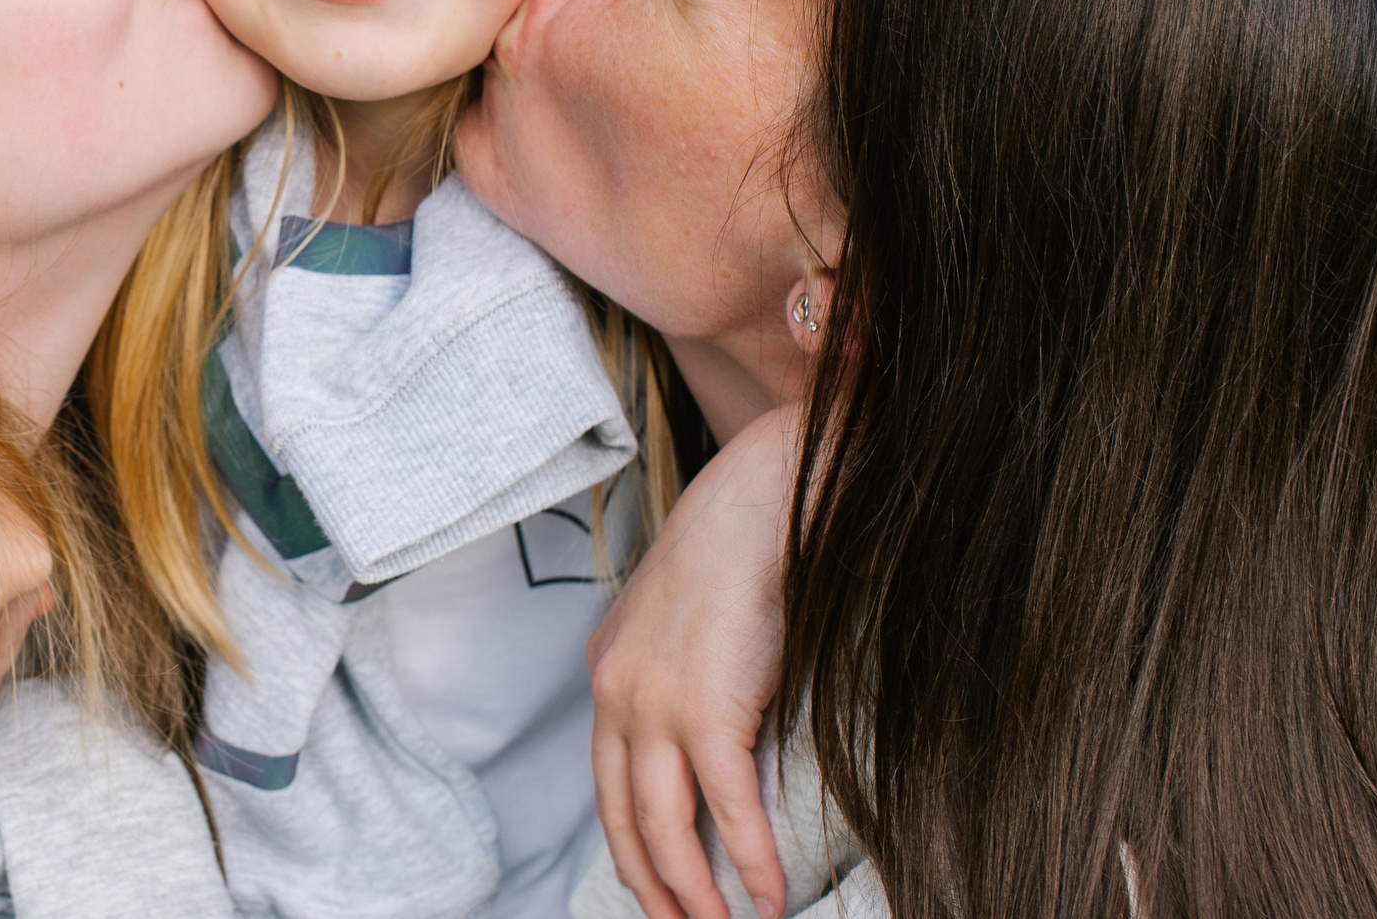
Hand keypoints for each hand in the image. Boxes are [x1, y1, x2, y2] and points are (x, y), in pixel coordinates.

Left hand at [590, 404, 803, 918]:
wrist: (760, 497)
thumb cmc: (737, 548)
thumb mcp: (683, 617)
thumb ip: (677, 673)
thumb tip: (708, 732)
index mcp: (607, 672)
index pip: (608, 782)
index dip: (630, 843)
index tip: (655, 886)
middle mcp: (616, 695)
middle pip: (624, 819)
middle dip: (654, 887)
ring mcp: (655, 705)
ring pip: (665, 828)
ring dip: (696, 893)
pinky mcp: (706, 710)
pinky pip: (726, 808)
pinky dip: (749, 859)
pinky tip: (769, 894)